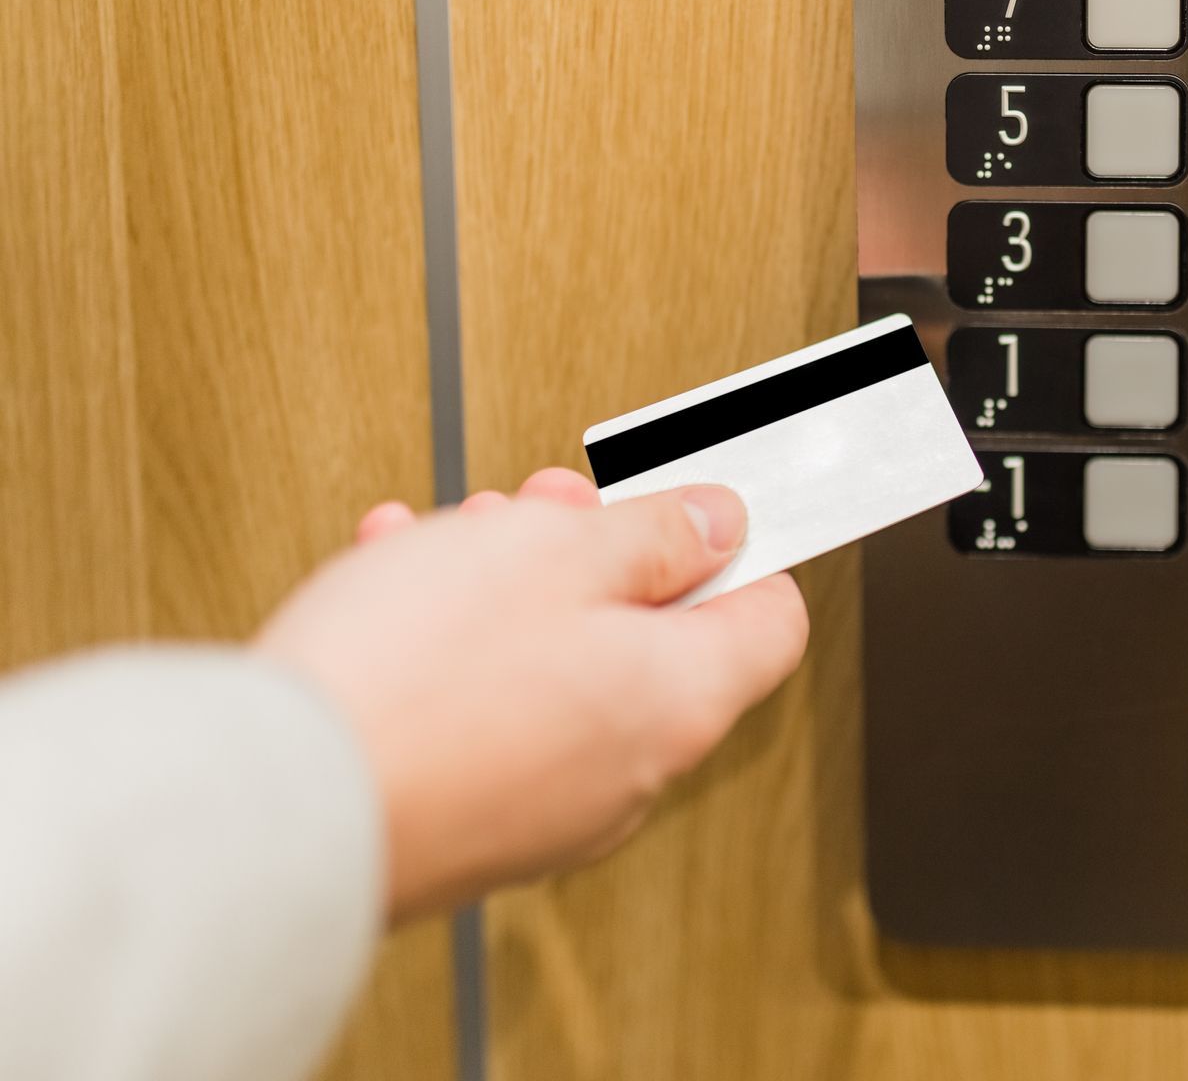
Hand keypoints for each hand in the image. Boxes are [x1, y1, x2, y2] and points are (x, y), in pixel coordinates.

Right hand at [254, 469, 808, 920]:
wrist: (274, 806)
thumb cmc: (415, 678)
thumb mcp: (557, 551)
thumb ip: (656, 534)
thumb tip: (721, 525)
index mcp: (680, 700)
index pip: (770, 620)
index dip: (739, 548)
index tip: (693, 505)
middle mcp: (631, 771)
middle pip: (652, 637)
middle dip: (593, 555)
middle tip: (536, 511)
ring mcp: (549, 809)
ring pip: (559, 668)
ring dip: (510, 589)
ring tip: (443, 543)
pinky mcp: (472, 826)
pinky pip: (490, 717)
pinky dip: (455, 651)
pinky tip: (395, 593)